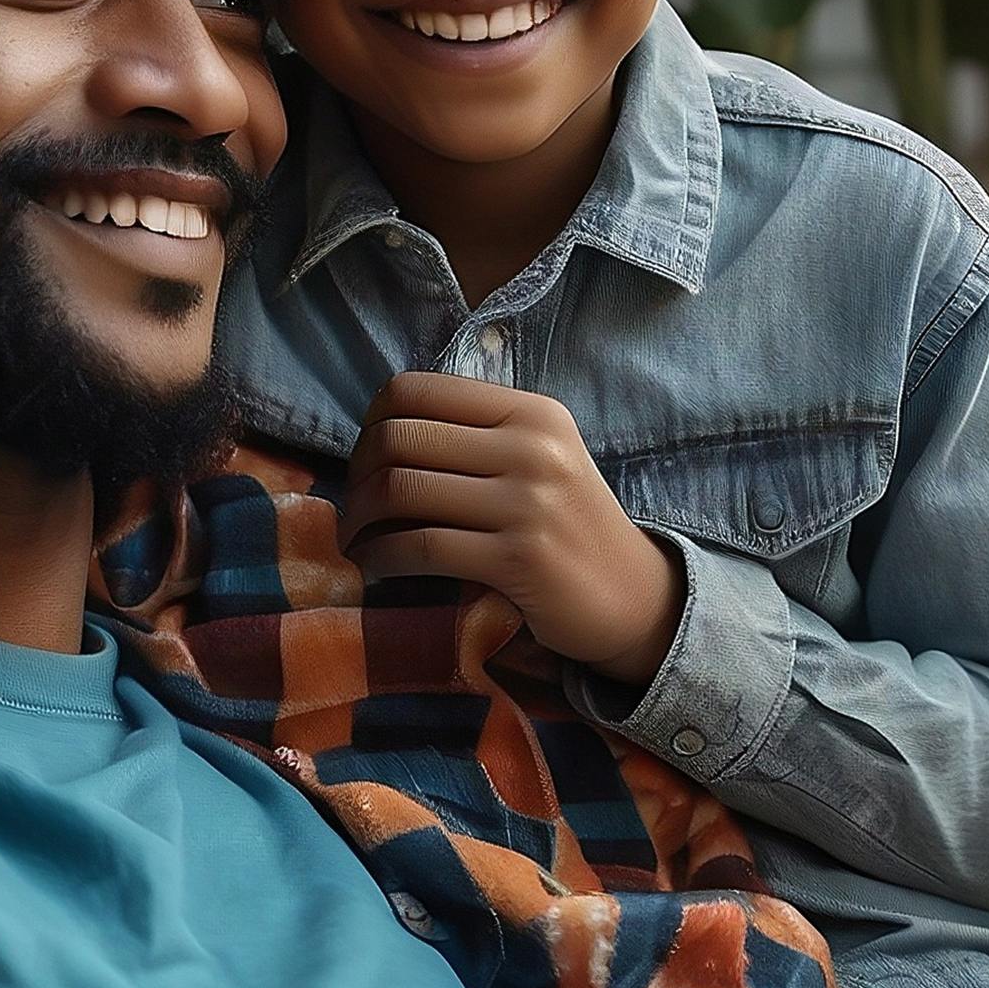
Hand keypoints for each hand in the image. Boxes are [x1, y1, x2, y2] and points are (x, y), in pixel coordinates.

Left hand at [338, 369, 683, 682]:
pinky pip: (420, 548)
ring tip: (356, 538)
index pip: (416, 389)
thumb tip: (380, 429)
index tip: (367, 458)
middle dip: (358, 474)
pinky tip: (375, 565)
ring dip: (360, 519)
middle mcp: (532, 447)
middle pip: (398, 438)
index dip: (372, 421)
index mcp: (532, 411)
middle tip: (354, 505)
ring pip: (401, 490)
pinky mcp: (518, 560)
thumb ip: (477, 435)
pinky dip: (381, 557)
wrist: (634, 598)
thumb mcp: (539, 458)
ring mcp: (528, 503)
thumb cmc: (569, 526)